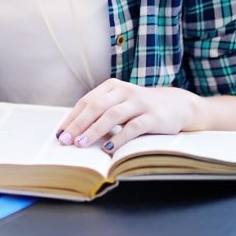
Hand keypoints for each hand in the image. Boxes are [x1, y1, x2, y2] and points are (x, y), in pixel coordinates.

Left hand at [56, 79, 198, 154]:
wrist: (176, 105)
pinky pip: (133, 127)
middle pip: (96, 106)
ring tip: (80, 144)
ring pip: (112, 115)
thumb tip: (74, 133)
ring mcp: (139, 103)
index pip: (87, 101)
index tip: (60, 134)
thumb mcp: (120, 104)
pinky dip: (119, 138)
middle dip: (78, 124)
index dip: (72, 118)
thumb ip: (101, 113)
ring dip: (94, 130)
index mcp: (113, 86)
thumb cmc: (140, 108)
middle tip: (65, 140)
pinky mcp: (153, 117)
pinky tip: (108, 148)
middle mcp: (124, 91)